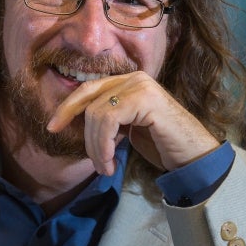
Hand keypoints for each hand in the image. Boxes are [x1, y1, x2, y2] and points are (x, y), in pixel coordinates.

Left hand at [46, 72, 220, 175]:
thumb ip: (108, 120)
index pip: (88, 88)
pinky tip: (111, 163)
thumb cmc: (162, 145)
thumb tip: (78, 125)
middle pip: (88, 98)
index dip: (67, 107)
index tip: (53, 127)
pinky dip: (103, 145)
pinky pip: (108, 119)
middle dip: (81, 132)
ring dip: (96, 147)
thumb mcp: (127, 129)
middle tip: (89, 161)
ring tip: (105, 168)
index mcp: (128, 81)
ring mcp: (140, 85)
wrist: (193, 156)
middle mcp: (134, 77)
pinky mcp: (146, 98)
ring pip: (96, 113)